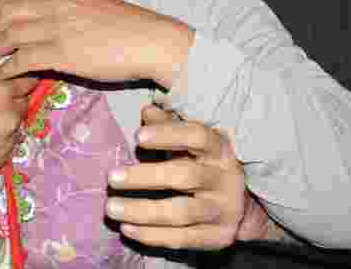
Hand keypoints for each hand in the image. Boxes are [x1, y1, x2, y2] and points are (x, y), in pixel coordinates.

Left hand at [0, 0, 193, 88]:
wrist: (150, 41)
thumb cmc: (128, 24)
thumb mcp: (94, 1)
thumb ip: (70, 3)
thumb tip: (54, 11)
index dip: (1, 5)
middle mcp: (54, 5)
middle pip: (6, 11)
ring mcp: (55, 29)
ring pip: (9, 34)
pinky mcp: (60, 54)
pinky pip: (22, 59)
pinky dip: (8, 67)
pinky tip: (4, 74)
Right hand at [0, 48, 37, 183]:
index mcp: (0, 93)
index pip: (27, 79)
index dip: (18, 75)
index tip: (6, 75)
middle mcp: (10, 118)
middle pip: (24, 101)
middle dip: (13, 95)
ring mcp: (6, 142)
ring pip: (17, 123)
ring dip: (7, 117)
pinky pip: (8, 142)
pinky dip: (0, 136)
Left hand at [103, 104, 247, 249]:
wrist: (239, 204)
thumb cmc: (202, 163)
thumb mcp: (189, 142)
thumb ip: (168, 126)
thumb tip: (147, 112)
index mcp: (219, 149)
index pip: (197, 136)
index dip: (168, 135)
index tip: (138, 137)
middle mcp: (226, 178)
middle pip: (185, 176)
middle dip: (145, 177)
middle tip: (111, 178)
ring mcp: (224, 210)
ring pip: (182, 213)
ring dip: (142, 211)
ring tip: (111, 208)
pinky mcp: (218, 237)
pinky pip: (182, 239)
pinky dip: (151, 235)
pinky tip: (126, 229)